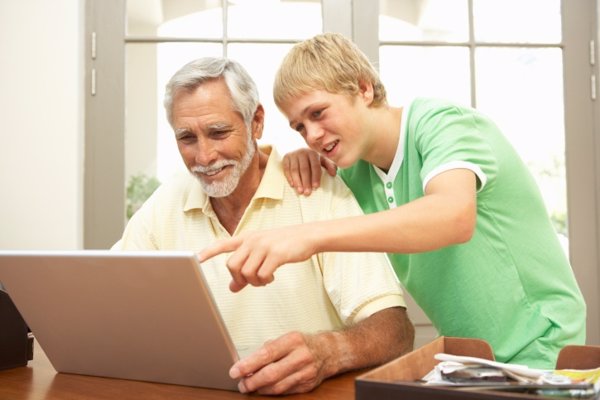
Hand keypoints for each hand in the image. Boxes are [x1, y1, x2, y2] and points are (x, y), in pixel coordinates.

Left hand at [198, 224, 318, 291]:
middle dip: (239, 278)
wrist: (308, 236)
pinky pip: (262, 275)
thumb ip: (247, 269)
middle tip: (251, 281)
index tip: (196, 259)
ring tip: (265, 279)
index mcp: (248, 238)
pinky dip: (265, 280)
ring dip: (254, 282)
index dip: (208, 252)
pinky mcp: (276, 254)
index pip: (223, 244)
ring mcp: (264, 246)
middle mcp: (253, 240)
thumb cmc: (285, 244)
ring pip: (246, 273)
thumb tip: (232, 288)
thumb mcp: (264, 253)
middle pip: (232, 265)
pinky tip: (271, 276)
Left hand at [229, 331, 333, 394]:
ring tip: (249, 386)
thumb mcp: (286, 338)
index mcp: (293, 340)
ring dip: (260, 388)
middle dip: (252, 381)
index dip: (248, 364)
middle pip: (271, 374)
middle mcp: (301, 356)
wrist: (329, 352)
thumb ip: (268, 349)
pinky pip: (285, 392)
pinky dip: (272, 391)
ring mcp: (306, 372)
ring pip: (277, 387)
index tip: (235, 371)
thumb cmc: (303, 344)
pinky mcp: (308, 385)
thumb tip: (247, 363)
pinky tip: (264, 388)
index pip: (266, 354)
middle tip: (241, 384)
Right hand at [283, 148, 336, 195]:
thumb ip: (329, 166)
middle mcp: (303, 152)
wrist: (298, 150)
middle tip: (307, 193)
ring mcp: (293, 155)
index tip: (316, 187)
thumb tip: (333, 174)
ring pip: (295, 170)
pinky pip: (286, 169)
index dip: (316, 177)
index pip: (315, 166)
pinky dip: (289, 177)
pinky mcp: (286, 158)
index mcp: (313, 153)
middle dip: (306, 182)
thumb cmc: (312, 159)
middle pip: (304, 169)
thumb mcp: (322, 160)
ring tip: (300, 191)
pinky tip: (292, 185)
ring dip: (297, 181)